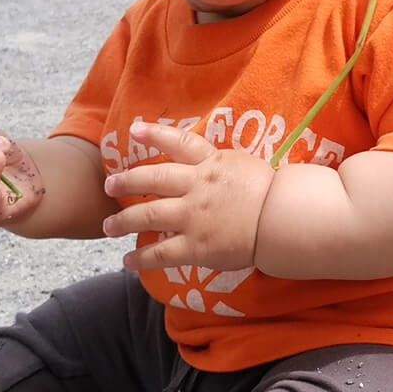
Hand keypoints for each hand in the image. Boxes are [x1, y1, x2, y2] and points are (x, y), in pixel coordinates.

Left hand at [100, 121, 274, 272]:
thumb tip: (212, 166)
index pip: (180, 143)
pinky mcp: (195, 245)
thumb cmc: (273, 192)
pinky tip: (128, 260)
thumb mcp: (246, 166)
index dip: (155, 134)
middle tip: (109, 185)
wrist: (283, 218)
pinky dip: (141, 258)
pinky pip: (161, 252)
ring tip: (109, 225)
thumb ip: (223, 166)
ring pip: (148, 215)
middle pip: (153, 178)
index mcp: (212, 163)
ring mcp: (193, 216)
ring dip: (124, 221)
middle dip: (127, 181)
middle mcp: (196, 186)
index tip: (135, 130)